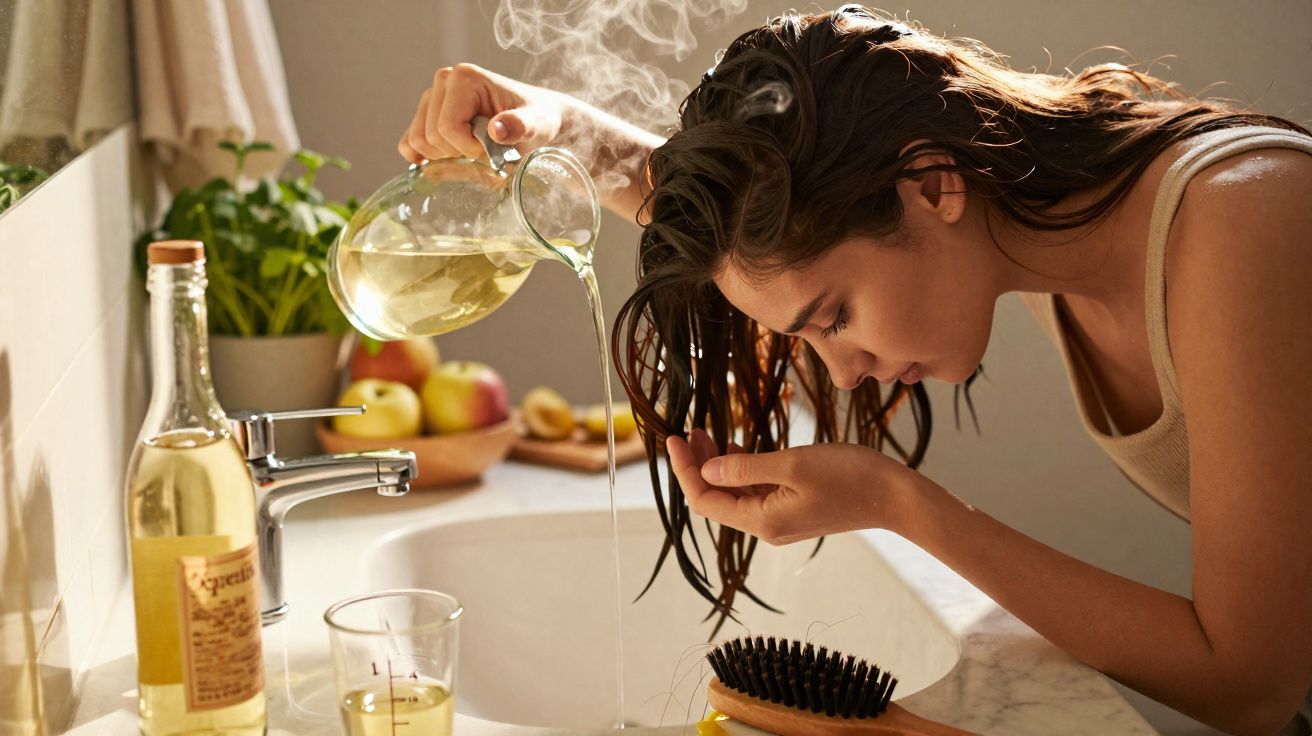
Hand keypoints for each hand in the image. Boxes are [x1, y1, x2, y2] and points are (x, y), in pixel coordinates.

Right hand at [398, 63, 570, 163]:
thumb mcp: (537, 125)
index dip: (469, 148)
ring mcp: (432, 97)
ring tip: (473, 149)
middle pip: (430, 137)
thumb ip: (520, 126)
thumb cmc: (537, 119)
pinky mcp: (426, 114)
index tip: (493, 149)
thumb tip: (496, 129)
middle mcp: (443, 81)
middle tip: (486, 149)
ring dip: (446, 156)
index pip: (448, 128)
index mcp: (464, 78)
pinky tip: (448, 160)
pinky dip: (425, 157)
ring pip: (417, 142)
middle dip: (458, 153)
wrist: (537, 117)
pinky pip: (409, 142)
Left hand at [665, 429, 916, 544]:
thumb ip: (746, 467)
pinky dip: (741, 470)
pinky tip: (736, 447)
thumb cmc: (849, 477)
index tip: (674, 438)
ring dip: (718, 466)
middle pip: (717, 499)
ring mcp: (781, 520)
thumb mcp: (792, 464)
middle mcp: (767, 527)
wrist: (896, 497)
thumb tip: (707, 469)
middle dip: (698, 465)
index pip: (706, 500)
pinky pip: (756, 493)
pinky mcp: (795, 510)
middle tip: (690, 430)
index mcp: (763, 521)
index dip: (685, 471)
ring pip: (736, 495)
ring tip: (707, 433)